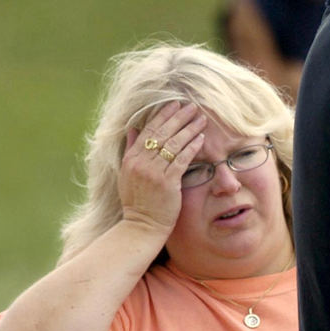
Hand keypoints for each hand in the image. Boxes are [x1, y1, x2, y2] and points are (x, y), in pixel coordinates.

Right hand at [119, 102, 206, 234]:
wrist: (141, 226)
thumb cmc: (138, 201)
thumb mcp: (128, 174)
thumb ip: (131, 150)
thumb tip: (133, 129)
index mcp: (130, 159)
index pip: (148, 130)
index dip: (162, 115)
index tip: (174, 104)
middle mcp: (140, 163)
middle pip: (162, 133)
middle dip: (178, 117)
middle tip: (192, 106)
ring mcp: (153, 172)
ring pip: (173, 144)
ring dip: (189, 129)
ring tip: (201, 119)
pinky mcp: (167, 182)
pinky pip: (182, 160)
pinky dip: (192, 147)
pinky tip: (201, 139)